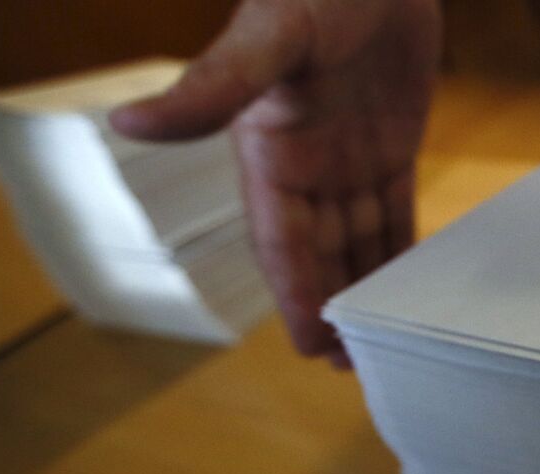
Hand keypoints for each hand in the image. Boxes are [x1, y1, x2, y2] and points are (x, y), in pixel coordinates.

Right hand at [110, 0, 439, 366]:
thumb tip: (128, 125)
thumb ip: (212, 86)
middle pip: (320, 253)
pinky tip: (410, 285)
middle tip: (354, 369)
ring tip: (382, 342)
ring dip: (365, 287)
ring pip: (358, 238)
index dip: (296, 295)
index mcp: (269, 150)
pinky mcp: (388, 142)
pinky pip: (393, 208)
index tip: (310, 348)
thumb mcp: (268, 37)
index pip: (281, 241)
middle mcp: (305, 162)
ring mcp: (347, 155)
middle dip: (333, 307)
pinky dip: (399, 247)